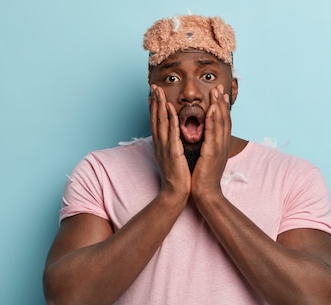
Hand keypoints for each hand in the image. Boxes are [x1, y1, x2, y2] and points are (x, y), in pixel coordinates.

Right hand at [149, 84, 190, 198]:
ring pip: (161, 122)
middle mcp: (160, 143)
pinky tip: (170, 108)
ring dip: (159, 105)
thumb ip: (171, 146)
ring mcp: (165, 147)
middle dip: (155, 102)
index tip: (154, 94)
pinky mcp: (172, 151)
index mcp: (161, 144)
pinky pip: (171, 132)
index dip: (154, 107)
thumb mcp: (173, 157)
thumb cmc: (177, 176)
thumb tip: (172, 139)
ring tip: (159, 91)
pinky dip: (170, 119)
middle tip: (154, 86)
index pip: (156, 122)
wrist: (176, 192)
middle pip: (155, 119)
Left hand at [191, 85, 230, 199]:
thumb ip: (208, 145)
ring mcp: (219, 148)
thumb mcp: (207, 157)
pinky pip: (213, 134)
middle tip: (219, 87)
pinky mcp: (212, 153)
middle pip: (224, 119)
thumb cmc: (203, 176)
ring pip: (220, 123)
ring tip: (216, 92)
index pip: (222, 122)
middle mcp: (222, 144)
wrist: (205, 193)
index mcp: (220, 145)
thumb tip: (206, 137)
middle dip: (222, 102)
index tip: (220, 93)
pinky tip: (212, 110)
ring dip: (218, 106)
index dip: (222, 107)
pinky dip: (213, 121)